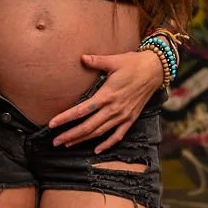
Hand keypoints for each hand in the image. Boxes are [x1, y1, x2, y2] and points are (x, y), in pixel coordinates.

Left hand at [48, 48, 166, 151]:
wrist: (155, 70)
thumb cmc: (133, 63)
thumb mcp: (114, 60)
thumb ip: (96, 61)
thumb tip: (81, 58)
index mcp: (107, 94)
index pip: (82, 110)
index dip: (66, 118)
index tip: (52, 124)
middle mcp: (114, 108)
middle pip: (88, 126)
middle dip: (71, 135)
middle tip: (56, 141)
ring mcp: (123, 115)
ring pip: (100, 132)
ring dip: (83, 139)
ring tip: (68, 144)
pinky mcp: (131, 118)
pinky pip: (118, 135)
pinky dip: (107, 144)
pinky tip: (97, 150)